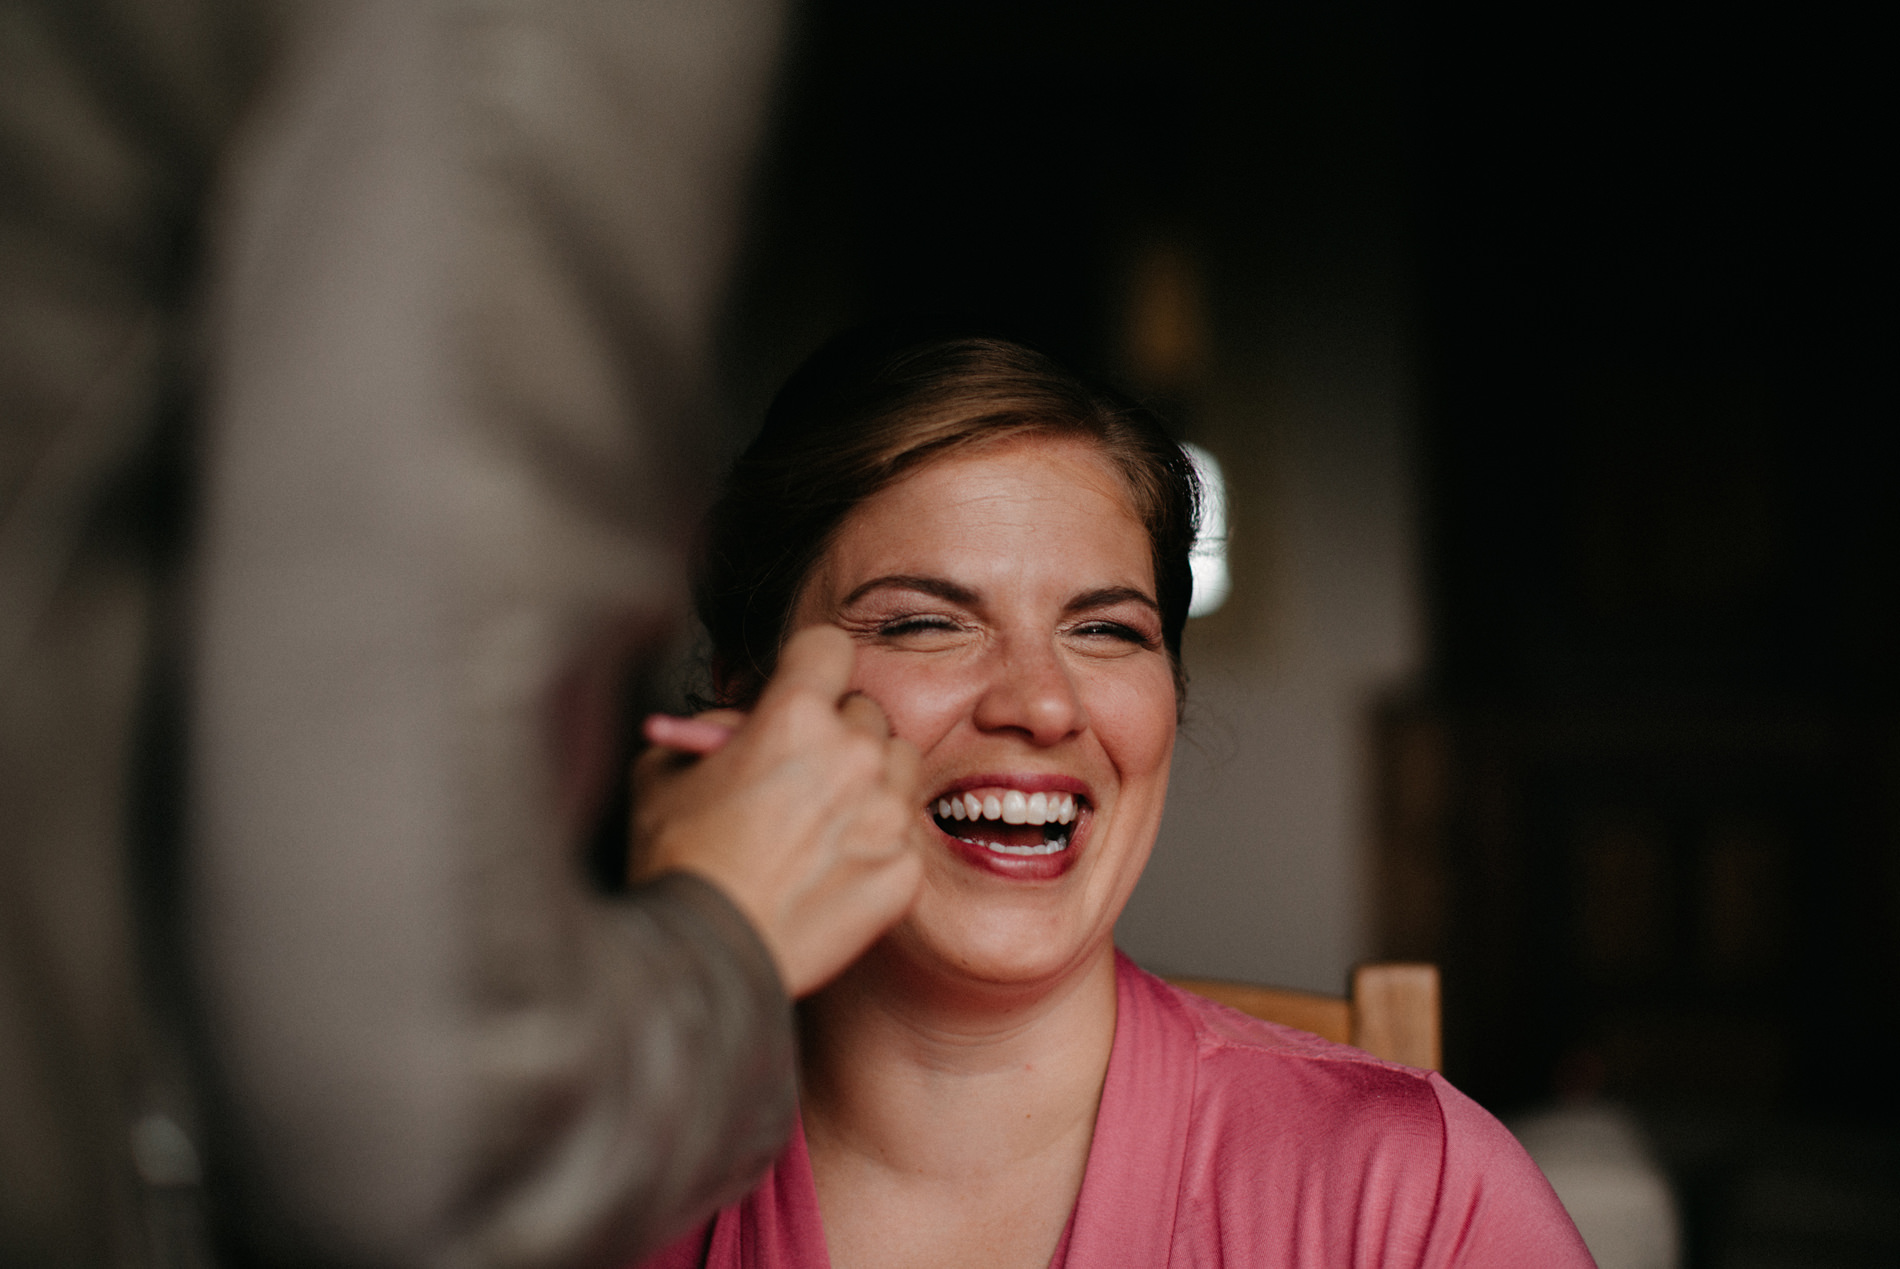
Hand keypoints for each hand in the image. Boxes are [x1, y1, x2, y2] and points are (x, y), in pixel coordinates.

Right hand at [631, 626, 924, 996]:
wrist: (706, 954)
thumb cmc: (679, 864)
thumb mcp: (666, 771)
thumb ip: (711, 731)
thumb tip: (740, 723)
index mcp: (794, 716)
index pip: (832, 647)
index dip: (812, 665)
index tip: (803, 689)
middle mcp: (853, 754)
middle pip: (868, 712)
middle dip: (837, 733)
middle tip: (805, 772)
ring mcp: (886, 813)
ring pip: (900, 765)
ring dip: (871, 780)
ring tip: (824, 819)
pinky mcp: (905, 868)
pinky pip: (904, 832)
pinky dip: (876, 844)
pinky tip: (834, 868)